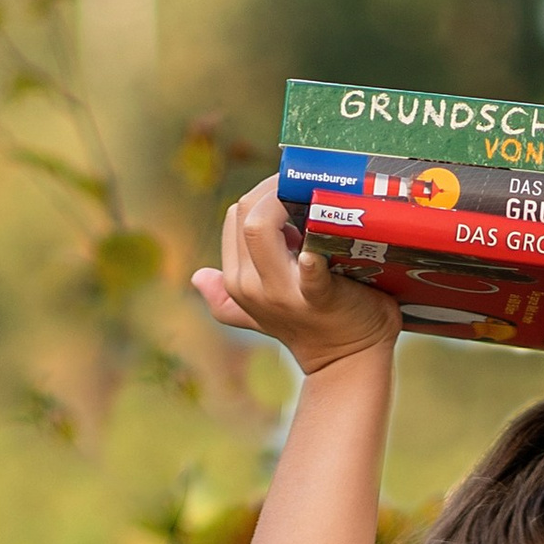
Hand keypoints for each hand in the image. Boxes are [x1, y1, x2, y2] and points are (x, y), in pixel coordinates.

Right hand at [192, 176, 398, 373]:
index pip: (236, 215)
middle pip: (245, 212)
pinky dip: (311, 258)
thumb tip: (198, 278)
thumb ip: (227, 297)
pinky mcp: (318, 299)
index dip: (263, 193)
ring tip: (315, 195)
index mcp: (237, 280)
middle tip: (305, 181)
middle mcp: (250, 285)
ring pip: (260, 226)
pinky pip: (309, 272)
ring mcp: (281, 293)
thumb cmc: (312, 326)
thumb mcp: (261, 311)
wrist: (346, 362)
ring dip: (288, 200)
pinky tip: (315, 250)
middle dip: (274, 188)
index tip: (291, 186)